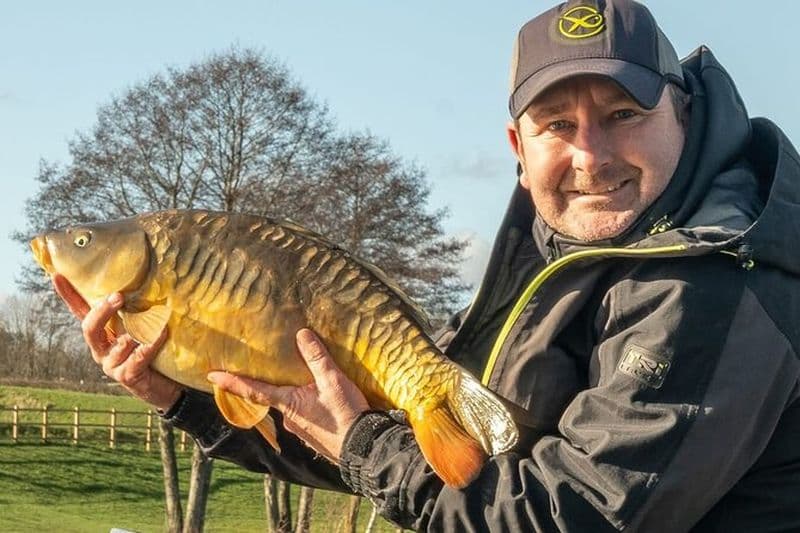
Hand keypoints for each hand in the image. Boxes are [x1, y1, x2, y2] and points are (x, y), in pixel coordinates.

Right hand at [52, 274, 182, 411]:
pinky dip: (150, 344)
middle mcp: (102, 349)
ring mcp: (111, 364)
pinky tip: (161, 334)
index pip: (81, 312)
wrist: (167, 386)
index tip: (57, 275)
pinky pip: (137, 356)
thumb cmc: (155, 353)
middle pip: (90, 328)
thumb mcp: (144, 329)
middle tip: (119, 296)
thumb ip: (140, 312)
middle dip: (102, 311)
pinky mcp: (126, 376)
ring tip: (156, 321)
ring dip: (138, 331)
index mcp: (103, 334)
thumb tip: (151, 282)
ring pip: (118, 343)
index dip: (69, 295)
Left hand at [207, 328, 369, 462]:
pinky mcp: (315, 437)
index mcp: (288, 404)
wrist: (364, 449)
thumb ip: (317, 358)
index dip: (232, 382)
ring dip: (299, 396)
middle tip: (279, 371)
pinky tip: (326, 403)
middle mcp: (289, 420)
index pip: (254, 390)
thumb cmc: (346, 415)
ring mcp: (301, 431)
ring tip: (316, 386)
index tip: (212, 376)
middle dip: (277, 385)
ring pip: (293, 408)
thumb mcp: (333, 381)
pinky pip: (306, 417)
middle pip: (276, 398)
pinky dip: (311, 407)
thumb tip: (302, 335)